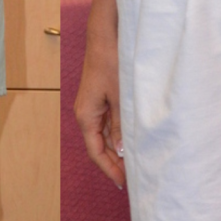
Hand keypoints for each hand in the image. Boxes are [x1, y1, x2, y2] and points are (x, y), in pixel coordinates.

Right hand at [72, 35, 125, 189]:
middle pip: (98, 146)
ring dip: (116, 150)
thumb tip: (120, 150)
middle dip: (114, 162)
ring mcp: (93, 107)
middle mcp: (86, 114)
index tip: (123, 183)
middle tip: (133, 176)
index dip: (109, 169)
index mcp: (86, 116)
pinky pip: (107, 124)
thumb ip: (120, 126)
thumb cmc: (111, 64)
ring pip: (103, 136)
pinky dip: (117, 135)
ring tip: (134, 163)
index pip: (95, 151)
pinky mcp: (100, 99)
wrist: (106, 37)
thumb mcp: (120, 98)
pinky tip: (130, 141)